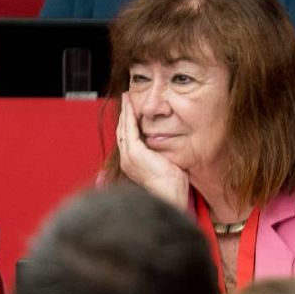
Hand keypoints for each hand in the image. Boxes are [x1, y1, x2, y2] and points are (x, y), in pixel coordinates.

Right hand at [116, 93, 189, 209]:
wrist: (169, 196)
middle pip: (122, 131)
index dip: (129, 123)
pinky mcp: (134, 153)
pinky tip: (130, 106)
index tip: (131, 110)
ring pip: (124, 128)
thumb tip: (170, 146)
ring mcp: (129, 156)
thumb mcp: (166, 165)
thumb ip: (163, 155)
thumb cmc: (172, 185)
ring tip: (126, 97)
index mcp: (133, 163)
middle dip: (124, 114)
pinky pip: (129, 129)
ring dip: (125, 111)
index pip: (129, 138)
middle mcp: (127, 159)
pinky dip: (129, 116)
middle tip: (126, 98)